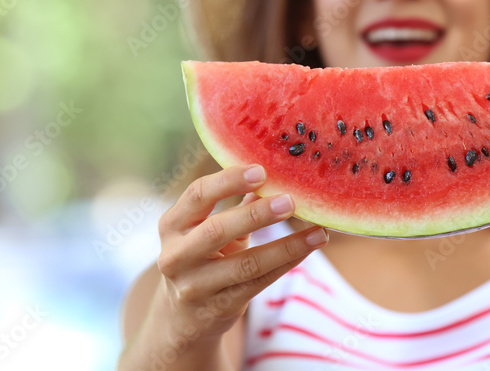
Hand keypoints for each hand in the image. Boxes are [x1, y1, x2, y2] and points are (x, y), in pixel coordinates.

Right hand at [155, 164, 328, 339]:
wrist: (182, 318)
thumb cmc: (203, 259)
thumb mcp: (209, 229)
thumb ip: (237, 203)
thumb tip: (276, 171)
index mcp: (172, 224)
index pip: (197, 195)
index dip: (228, 180)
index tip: (261, 171)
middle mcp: (176, 255)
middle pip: (217, 230)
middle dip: (256, 214)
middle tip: (290, 201)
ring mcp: (195, 285)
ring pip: (245, 264)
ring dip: (285, 246)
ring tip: (317, 231)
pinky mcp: (218, 307)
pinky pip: (258, 283)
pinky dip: (286, 263)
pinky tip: (308, 249)